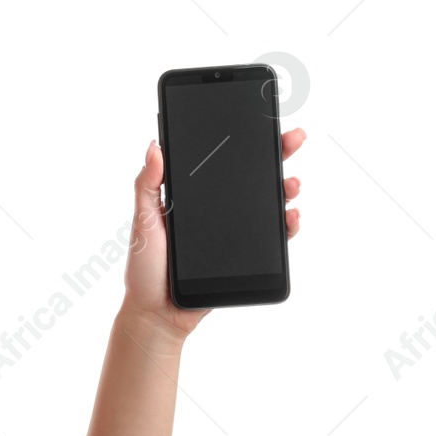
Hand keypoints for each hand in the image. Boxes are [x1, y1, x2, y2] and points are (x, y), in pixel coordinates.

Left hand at [121, 126, 306, 340]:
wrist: (158, 313)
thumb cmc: (145, 267)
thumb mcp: (143, 221)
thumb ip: (147, 185)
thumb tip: (155, 146)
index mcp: (192, 195)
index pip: (220, 161)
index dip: (241, 141)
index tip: (260, 122)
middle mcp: (216, 210)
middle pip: (251, 176)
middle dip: (275, 155)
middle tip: (293, 139)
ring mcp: (233, 232)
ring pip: (267, 203)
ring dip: (285, 189)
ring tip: (291, 183)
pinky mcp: (245, 255)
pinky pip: (273, 237)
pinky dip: (287, 225)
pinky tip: (291, 216)